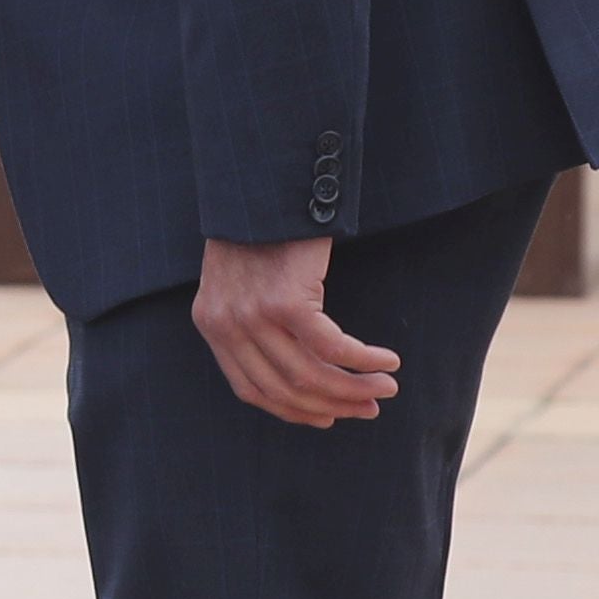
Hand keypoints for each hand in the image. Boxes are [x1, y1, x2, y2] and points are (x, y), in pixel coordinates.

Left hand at [190, 234, 401, 426]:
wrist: (263, 181)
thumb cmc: (261, 228)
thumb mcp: (241, 282)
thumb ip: (253, 324)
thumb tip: (301, 374)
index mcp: (212, 325)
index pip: (251, 391)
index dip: (294, 411)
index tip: (327, 417)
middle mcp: (227, 326)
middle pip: (284, 390)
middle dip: (333, 405)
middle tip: (369, 410)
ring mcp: (253, 316)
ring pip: (311, 376)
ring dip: (355, 389)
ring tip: (385, 389)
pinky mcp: (285, 301)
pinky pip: (332, 348)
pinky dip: (363, 360)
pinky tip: (386, 360)